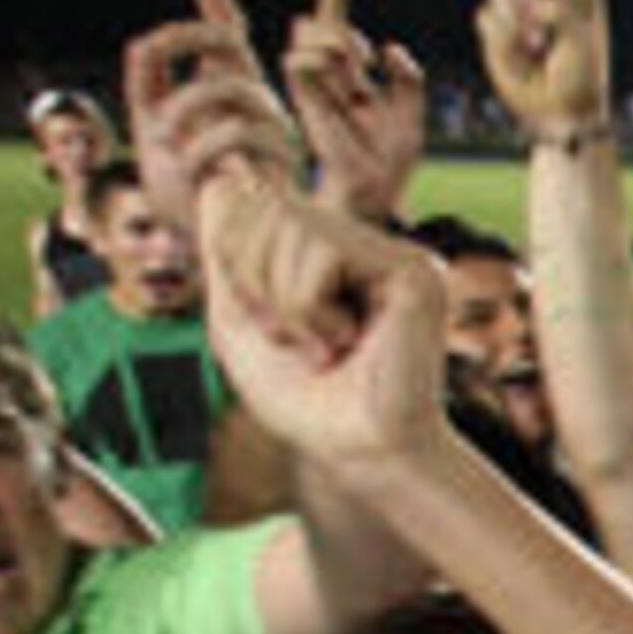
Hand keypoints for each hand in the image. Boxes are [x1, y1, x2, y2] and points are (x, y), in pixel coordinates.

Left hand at [121, 0, 292, 235]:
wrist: (222, 251)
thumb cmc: (191, 199)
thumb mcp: (153, 135)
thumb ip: (149, 90)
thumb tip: (147, 44)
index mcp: (226, 91)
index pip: (224, 31)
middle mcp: (256, 99)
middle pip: (225, 39)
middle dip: (184, 36)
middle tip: (150, 57)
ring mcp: (273, 124)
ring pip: (224, 85)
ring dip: (182, 108)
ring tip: (163, 142)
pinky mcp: (281, 155)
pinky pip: (234, 130)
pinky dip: (201, 145)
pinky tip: (190, 166)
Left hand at [199, 176, 449, 477]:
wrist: (361, 453)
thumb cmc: (305, 400)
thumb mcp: (240, 320)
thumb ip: (226, 252)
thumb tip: (220, 180)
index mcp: (332, 254)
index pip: (250, 204)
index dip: (233, 261)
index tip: (270, 326)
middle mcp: (367, 245)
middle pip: (263, 206)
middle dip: (253, 279)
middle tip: (293, 338)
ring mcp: (394, 253)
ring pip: (290, 223)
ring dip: (283, 301)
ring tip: (324, 345)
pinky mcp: (412, 270)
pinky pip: (322, 254)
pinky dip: (310, 308)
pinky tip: (348, 343)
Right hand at [285, 0, 428, 223]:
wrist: (375, 191)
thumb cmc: (391, 159)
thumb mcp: (411, 113)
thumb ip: (408, 79)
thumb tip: (391, 47)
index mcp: (351, 77)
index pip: (335, 28)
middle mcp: (329, 78)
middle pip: (317, 26)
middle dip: (333, 15)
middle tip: (359, 51)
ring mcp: (314, 87)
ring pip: (307, 37)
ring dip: (335, 39)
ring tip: (357, 63)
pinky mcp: (304, 101)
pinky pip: (297, 63)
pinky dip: (320, 56)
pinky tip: (348, 70)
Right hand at [476, 0, 619, 139]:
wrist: (557, 112)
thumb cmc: (582, 78)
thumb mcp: (581, 45)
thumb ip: (562, 17)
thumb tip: (533, 5)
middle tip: (543, 36)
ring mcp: (519, 6)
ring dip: (513, 25)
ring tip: (536, 53)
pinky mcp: (496, 25)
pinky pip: (485, 20)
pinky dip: (500, 43)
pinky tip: (519, 61)